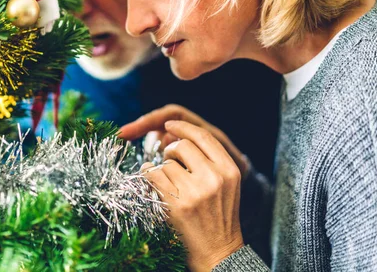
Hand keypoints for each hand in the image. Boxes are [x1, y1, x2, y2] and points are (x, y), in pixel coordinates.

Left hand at [142, 120, 243, 270]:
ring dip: (161, 169)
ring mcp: (195, 191)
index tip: (169, 125)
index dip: (183, 127)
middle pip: (182, 146)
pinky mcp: (177, 205)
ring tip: (167, 182)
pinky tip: (150, 181)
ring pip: (166, 163)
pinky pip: (153, 176)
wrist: (218, 251)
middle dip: (170, 151)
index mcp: (229, 170)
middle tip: (169, 161)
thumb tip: (180, 136)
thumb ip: (211, 161)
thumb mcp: (227, 185)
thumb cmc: (219, 215)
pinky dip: (147, 176)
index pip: (203, 137)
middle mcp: (214, 178)